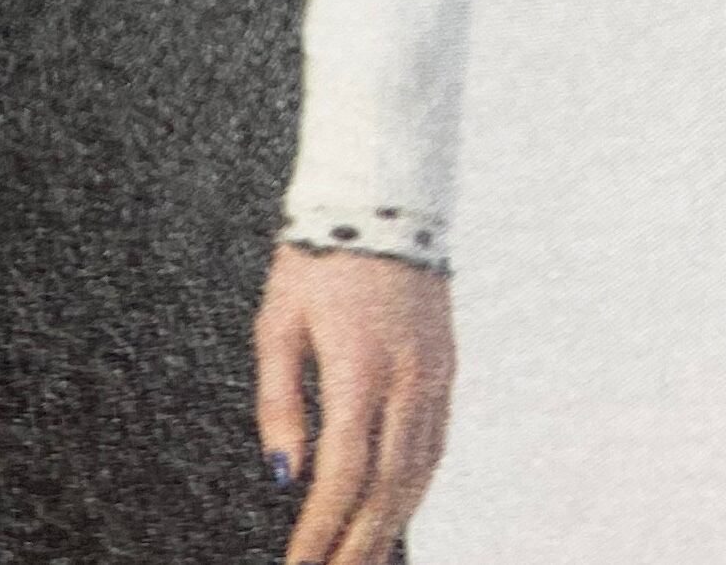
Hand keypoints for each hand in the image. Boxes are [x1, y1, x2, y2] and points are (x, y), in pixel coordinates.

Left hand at [253, 243, 454, 564]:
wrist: (381, 197)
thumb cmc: (318, 255)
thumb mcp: (278, 319)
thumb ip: (278, 399)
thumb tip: (284, 473)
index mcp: (360, 367)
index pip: (343, 473)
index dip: (322, 529)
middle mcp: (407, 378)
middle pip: (387, 488)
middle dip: (357, 544)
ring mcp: (434, 375)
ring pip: (418, 474)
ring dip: (390, 527)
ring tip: (359, 559)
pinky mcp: (447, 368)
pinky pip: (435, 445)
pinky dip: (415, 488)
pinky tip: (395, 511)